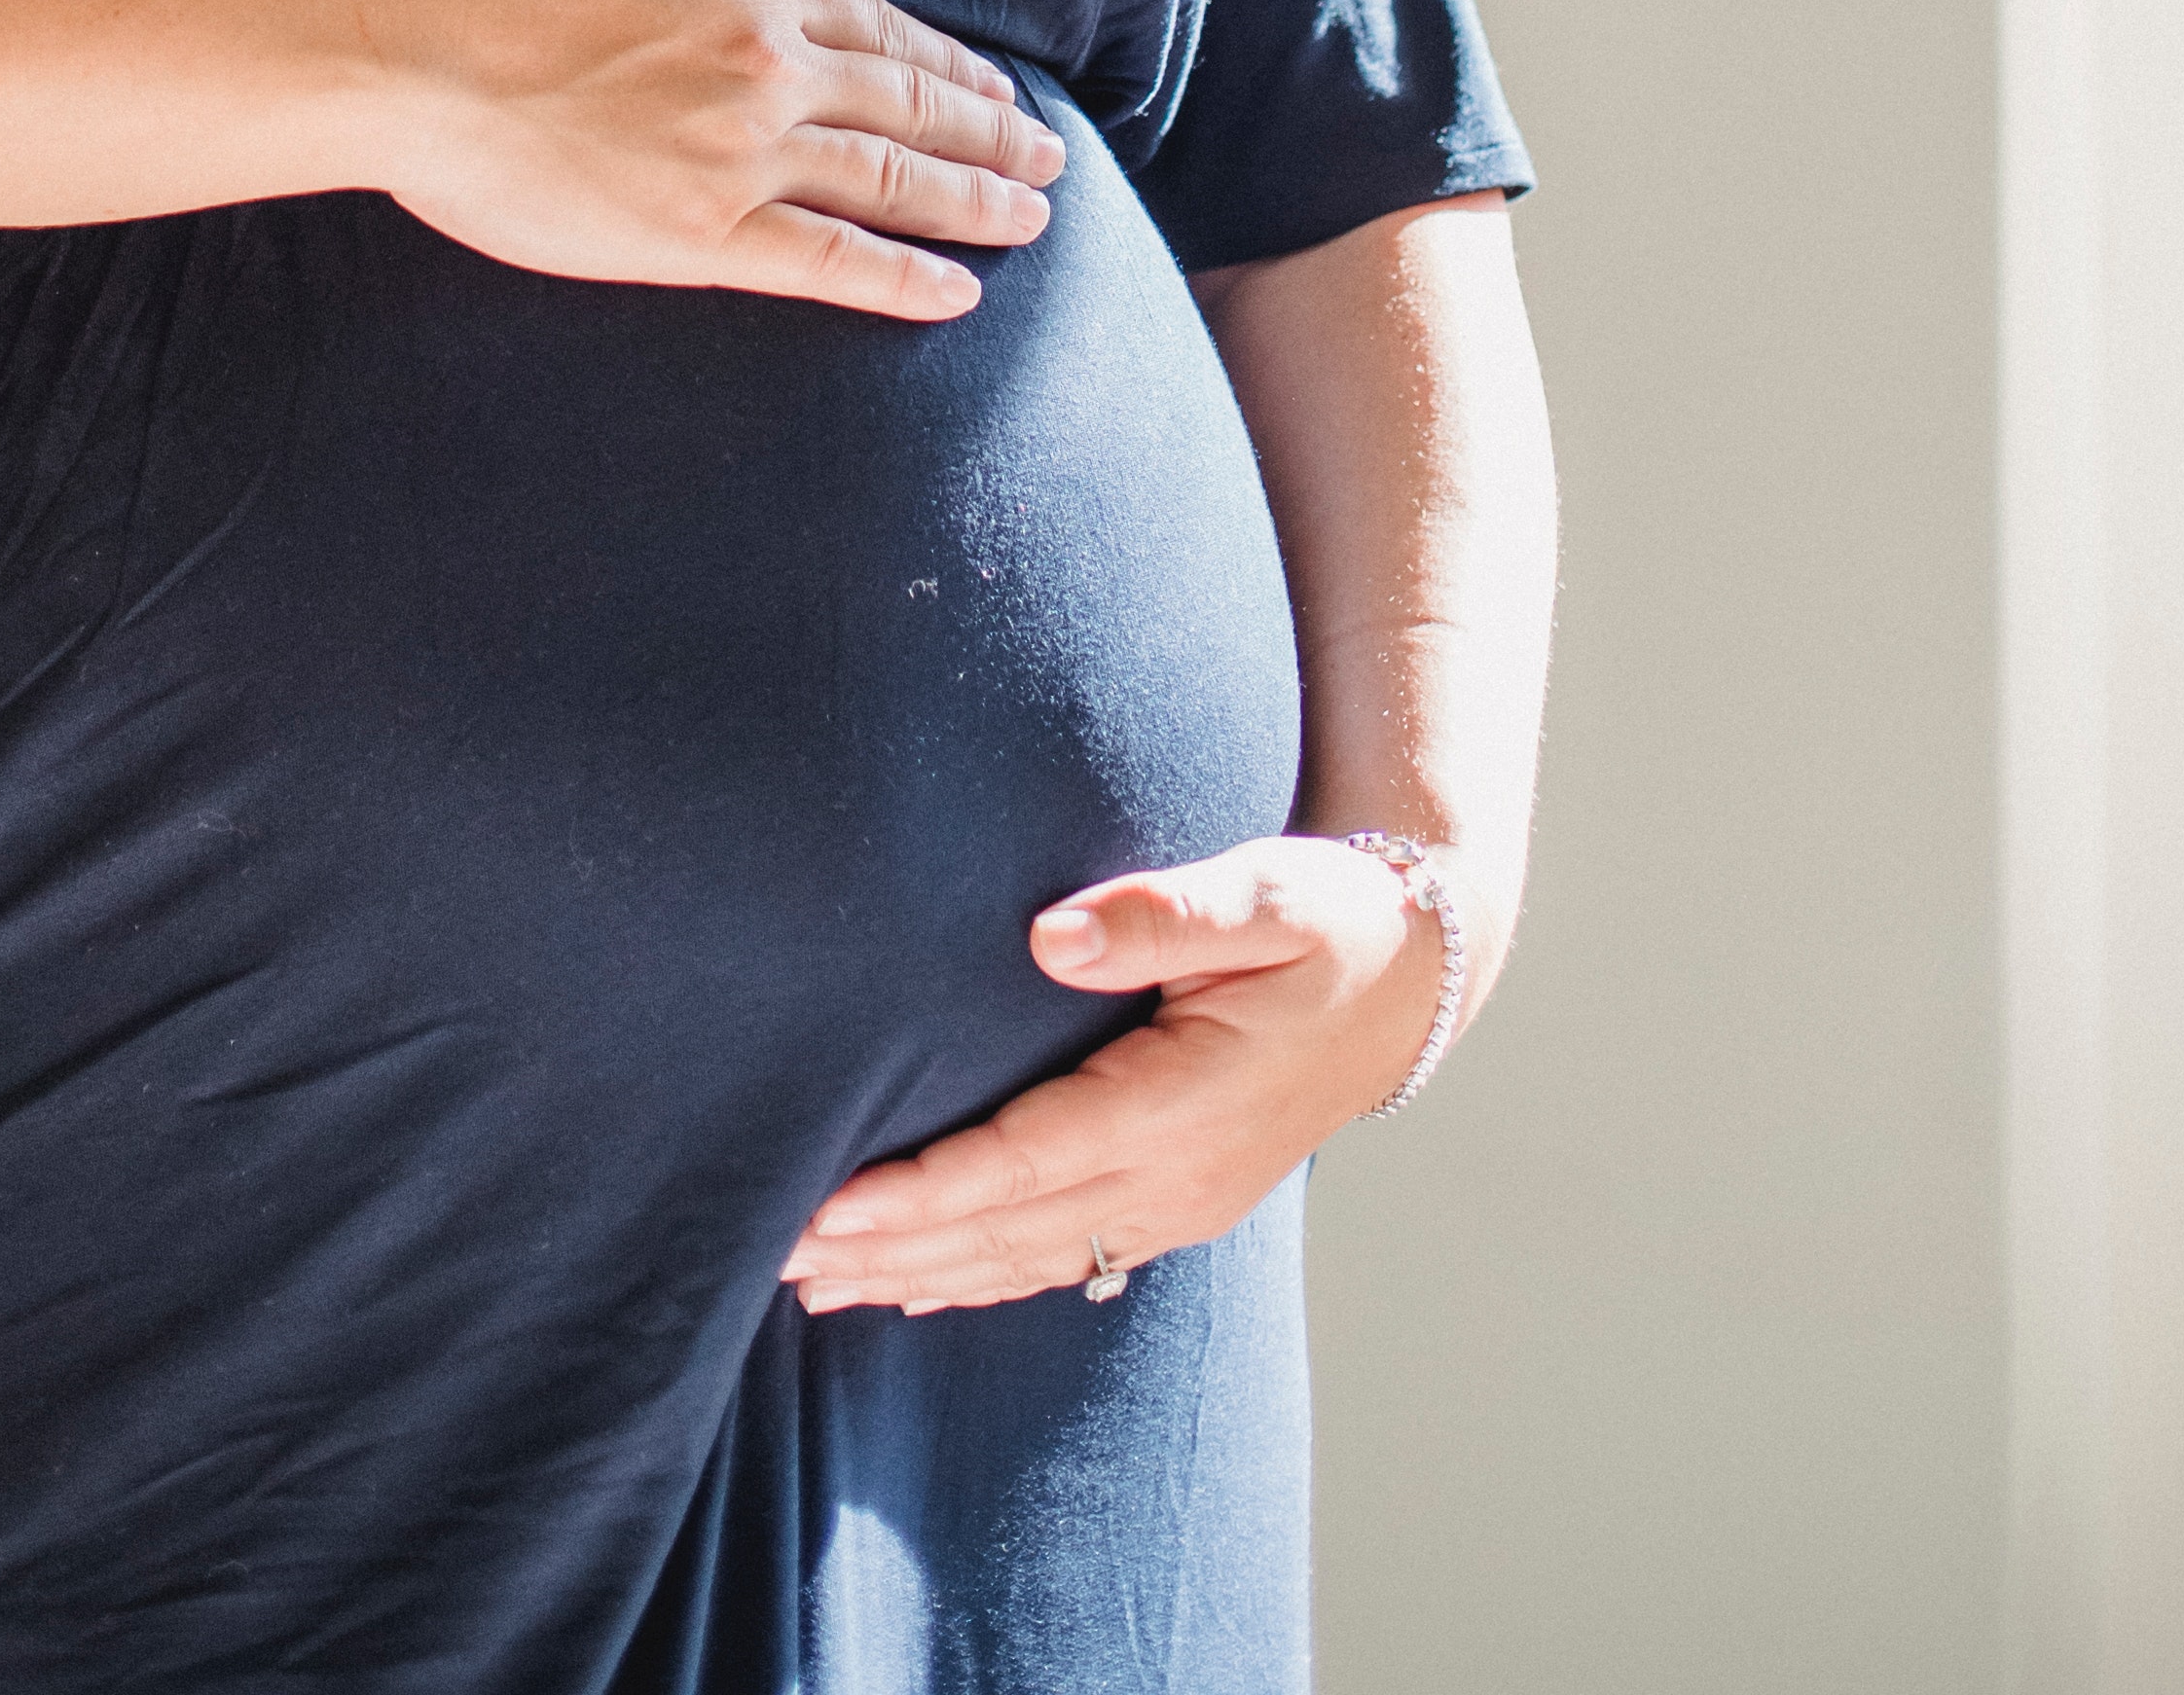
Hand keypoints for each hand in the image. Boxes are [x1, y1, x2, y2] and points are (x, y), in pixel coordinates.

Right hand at [373, 0, 1062, 318]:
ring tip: (1032, 218)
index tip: (994, 86)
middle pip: (909, 103)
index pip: (880, 31)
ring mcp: (744, 152)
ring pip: (891, 179)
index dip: (947, 63)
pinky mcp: (702, 231)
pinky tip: (957, 293)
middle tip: (1049, 159)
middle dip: (989, 132)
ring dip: (973, 200)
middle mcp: (771, 66)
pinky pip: (830, 261)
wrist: (428, 50)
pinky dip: (902, 278)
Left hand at [780, 837, 1444, 1307]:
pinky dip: (980, 1278)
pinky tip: (918, 1290)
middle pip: (1005, 1232)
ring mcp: (1177, 1204)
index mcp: (1180, 1104)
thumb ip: (1159, 912)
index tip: (825, 1207)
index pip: (1022, 1163)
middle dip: (889, 1251)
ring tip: (815, 1287)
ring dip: (919, 1276)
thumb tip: (1049, 936)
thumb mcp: (1264, 892)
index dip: (920, 1194)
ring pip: (1025, 1260)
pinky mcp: (1177, 1204)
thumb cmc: (1329, 919)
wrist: (1409, 983)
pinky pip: (1063, 1259)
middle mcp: (1174, 1177)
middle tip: (775, 1258)